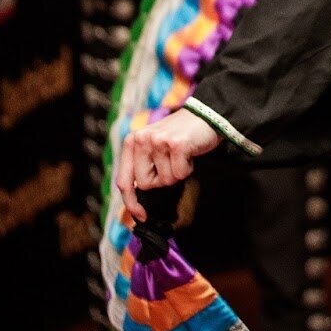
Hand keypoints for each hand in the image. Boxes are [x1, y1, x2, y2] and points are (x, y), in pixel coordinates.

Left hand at [115, 108, 219, 222]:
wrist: (207, 115)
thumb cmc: (181, 136)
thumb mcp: (154, 147)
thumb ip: (143, 166)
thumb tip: (137, 201)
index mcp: (132, 142)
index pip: (123, 180)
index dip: (131, 202)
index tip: (141, 215)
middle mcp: (141, 140)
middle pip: (144, 184)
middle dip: (161, 180)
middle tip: (171, 164)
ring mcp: (158, 141)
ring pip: (164, 180)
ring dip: (177, 172)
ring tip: (182, 155)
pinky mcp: (176, 144)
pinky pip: (179, 173)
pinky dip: (188, 168)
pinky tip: (190, 154)